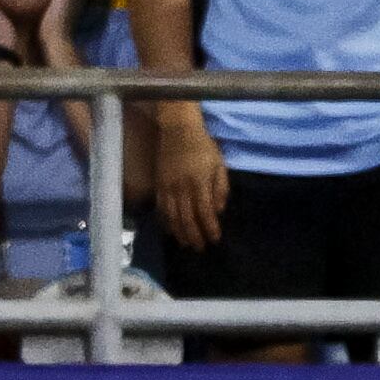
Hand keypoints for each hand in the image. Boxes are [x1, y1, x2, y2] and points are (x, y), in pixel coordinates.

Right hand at [152, 99, 225, 245]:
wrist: (178, 131)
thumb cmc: (203, 147)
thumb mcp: (219, 165)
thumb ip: (220, 189)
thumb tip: (218, 211)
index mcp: (199, 183)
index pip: (205, 212)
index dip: (209, 228)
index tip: (215, 240)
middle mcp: (182, 188)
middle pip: (187, 218)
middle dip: (194, 235)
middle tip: (200, 248)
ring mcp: (167, 187)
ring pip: (172, 215)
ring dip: (179, 232)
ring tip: (185, 244)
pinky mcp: (158, 184)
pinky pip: (161, 207)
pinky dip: (165, 221)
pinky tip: (170, 230)